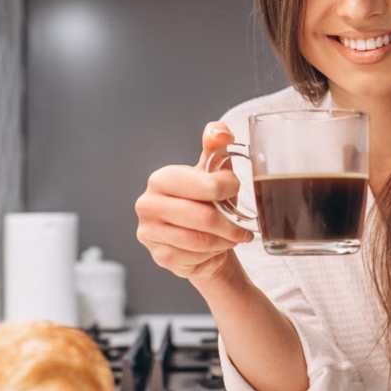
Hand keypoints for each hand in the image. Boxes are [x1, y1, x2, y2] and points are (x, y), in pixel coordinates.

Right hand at [134, 122, 254, 282]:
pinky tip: (214, 249)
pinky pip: (196, 259)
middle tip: (243, 227)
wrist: (199, 238)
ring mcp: (150, 233)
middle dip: (230, 224)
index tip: (235, 191)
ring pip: (201, 241)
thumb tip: (221, 131)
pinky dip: (212, 255)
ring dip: (224, 241)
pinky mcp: (159, 257)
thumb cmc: (207, 202)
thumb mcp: (214, 172)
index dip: (228, 189)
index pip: (204, 185)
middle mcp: (147, 205)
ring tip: (231, 237)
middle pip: (203, 218)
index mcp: (160, 179)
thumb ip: (217, 147)